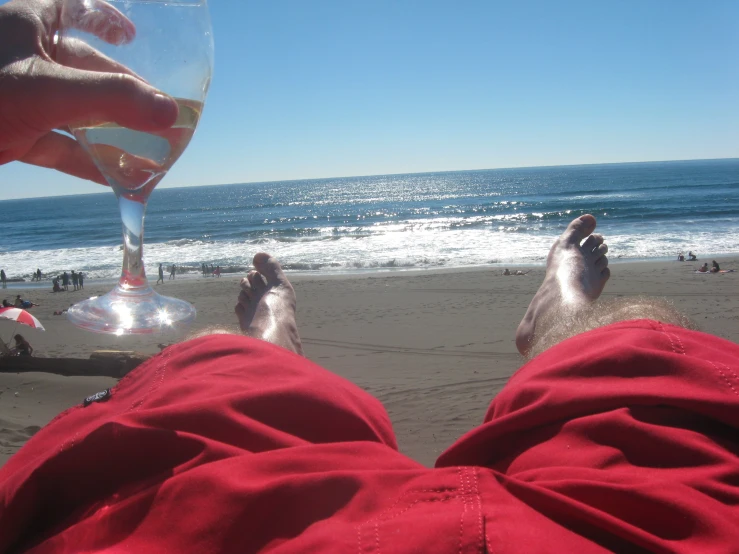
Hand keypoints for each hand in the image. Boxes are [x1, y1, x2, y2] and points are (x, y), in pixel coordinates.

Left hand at [0, 0, 178, 183]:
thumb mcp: (45, 89)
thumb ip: (111, 98)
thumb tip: (171, 113)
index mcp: (28, 24)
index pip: (74, 7)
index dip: (105, 18)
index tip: (134, 36)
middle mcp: (24, 58)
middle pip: (89, 72)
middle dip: (129, 97)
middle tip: (167, 120)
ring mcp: (18, 99)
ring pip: (78, 113)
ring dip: (116, 135)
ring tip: (155, 153)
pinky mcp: (11, 135)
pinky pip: (60, 145)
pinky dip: (90, 161)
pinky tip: (120, 178)